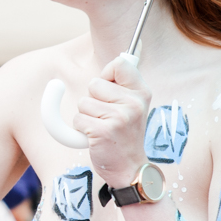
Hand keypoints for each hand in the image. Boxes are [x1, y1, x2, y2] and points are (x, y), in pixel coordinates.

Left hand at [75, 54, 150, 187]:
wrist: (130, 168)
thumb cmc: (124, 135)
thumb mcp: (133, 106)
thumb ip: (125, 83)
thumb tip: (128, 51)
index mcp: (142, 92)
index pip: (119, 64)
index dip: (107, 76)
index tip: (110, 92)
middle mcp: (134, 103)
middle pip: (94, 84)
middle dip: (93, 101)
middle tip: (108, 119)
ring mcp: (120, 117)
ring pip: (83, 103)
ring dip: (86, 117)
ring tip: (103, 129)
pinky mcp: (104, 131)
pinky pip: (78, 119)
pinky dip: (82, 130)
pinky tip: (97, 139)